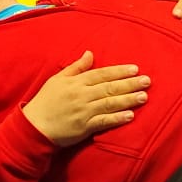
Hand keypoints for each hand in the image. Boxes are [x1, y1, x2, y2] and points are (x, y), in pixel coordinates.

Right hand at [21, 50, 150, 146]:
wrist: (34, 126)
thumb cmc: (46, 101)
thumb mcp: (58, 79)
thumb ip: (76, 67)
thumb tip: (90, 53)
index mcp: (76, 82)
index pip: (102, 74)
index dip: (119, 71)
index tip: (135, 69)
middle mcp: (82, 95)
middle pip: (109, 88)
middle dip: (129, 84)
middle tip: (147, 81)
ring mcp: (84, 112)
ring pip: (109, 103)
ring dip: (128, 99)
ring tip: (144, 96)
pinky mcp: (84, 127)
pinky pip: (103, 122)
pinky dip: (116, 118)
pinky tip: (130, 115)